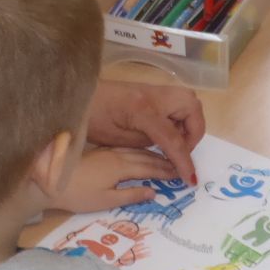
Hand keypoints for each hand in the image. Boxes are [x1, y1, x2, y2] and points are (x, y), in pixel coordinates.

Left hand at [48, 147, 174, 213]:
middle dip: (165, 161)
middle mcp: (117, 155)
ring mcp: (107, 151)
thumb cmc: (76, 195)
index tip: (182, 175)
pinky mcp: (99, 152)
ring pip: (137, 151)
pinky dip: (140, 151)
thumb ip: (131, 195)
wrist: (47, 181)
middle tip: (180, 167)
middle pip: (147, 156)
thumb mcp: (105, 200)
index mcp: (120, 167)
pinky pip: (127, 148)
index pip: (151, 168)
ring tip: (167, 160)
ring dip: (154, 155)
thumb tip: (153, 192)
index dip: (167, 172)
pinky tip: (142, 153)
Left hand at [87, 81, 205, 184]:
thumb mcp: (117, 140)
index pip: (174, 139)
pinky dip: (180, 117)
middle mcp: (155, 95)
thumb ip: (148, 144)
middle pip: (192, 110)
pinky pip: (178, 102)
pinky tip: (166, 131)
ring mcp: (154, 89)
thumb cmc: (89, 119)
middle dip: (193, 133)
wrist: (76, 96)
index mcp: (143, 110)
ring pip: (190, 102)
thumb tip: (170, 150)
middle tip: (180, 150)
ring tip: (175, 141)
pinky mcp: (152, 90)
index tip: (190, 179)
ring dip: (189, 123)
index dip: (184, 161)